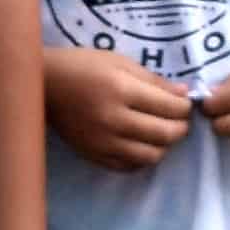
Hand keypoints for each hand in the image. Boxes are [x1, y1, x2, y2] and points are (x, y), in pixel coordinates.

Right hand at [42, 41, 194, 173]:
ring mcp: (103, 142)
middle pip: (165, 135)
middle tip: (178, 120)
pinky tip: (140, 143)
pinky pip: (129, 166)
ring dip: (163, 146)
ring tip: (160, 133)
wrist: (44, 85)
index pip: (169, 108)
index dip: (185, 107)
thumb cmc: (84, 66)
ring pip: (151, 156)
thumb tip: (184, 94)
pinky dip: (141, 158)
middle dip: (180, 128)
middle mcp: (114, 120)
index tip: (184, 104)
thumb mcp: (121, 62)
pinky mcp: (94, 155)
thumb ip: (154, 80)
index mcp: (122, 91)